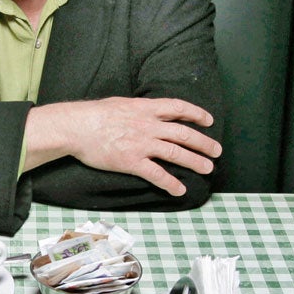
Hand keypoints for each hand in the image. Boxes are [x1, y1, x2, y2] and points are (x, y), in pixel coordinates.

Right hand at [23, 97, 221, 195]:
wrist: (77, 127)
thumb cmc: (93, 114)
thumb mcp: (121, 103)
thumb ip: (138, 108)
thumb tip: (146, 110)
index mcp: (145, 109)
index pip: (178, 108)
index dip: (196, 114)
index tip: (208, 120)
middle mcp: (148, 126)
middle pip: (184, 134)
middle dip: (203, 143)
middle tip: (216, 151)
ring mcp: (142, 144)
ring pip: (176, 153)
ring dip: (195, 162)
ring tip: (207, 169)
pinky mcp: (132, 161)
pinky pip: (157, 174)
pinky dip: (171, 183)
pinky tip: (180, 189)